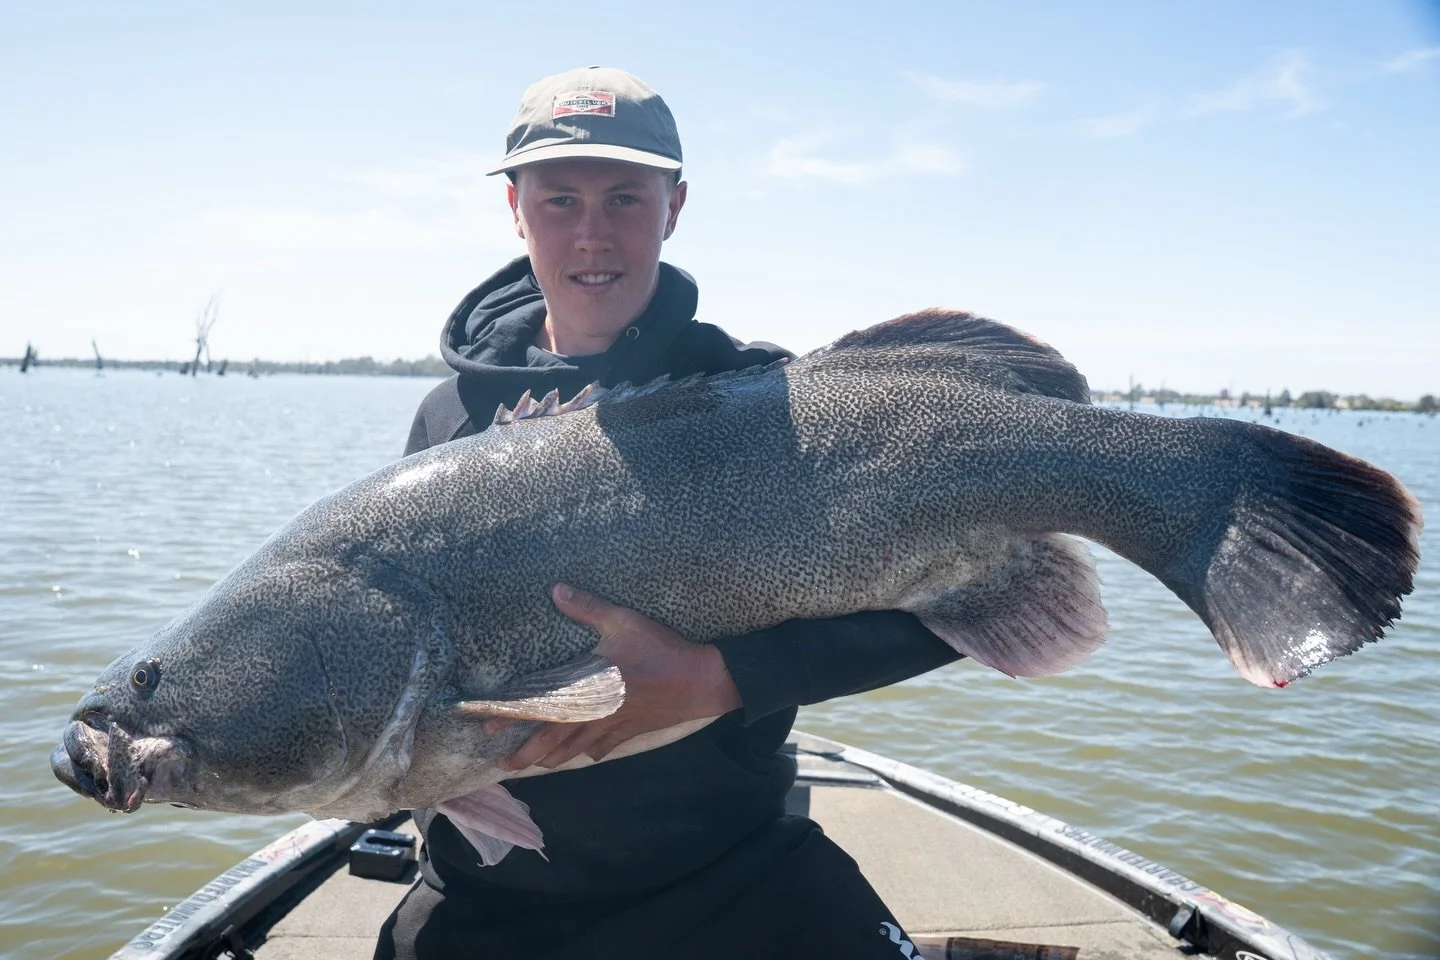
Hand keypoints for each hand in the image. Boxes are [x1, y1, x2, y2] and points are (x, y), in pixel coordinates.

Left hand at [490, 584, 741, 771]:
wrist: (700, 680)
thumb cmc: (660, 650)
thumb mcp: (623, 621)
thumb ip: (588, 607)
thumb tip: (557, 590)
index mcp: (586, 688)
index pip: (539, 706)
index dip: (511, 716)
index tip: (486, 726)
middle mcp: (594, 713)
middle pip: (551, 740)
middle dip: (525, 753)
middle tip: (503, 763)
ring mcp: (612, 726)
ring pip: (575, 750)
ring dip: (552, 759)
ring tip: (536, 765)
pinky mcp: (631, 731)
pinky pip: (605, 748)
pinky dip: (591, 754)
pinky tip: (587, 756)